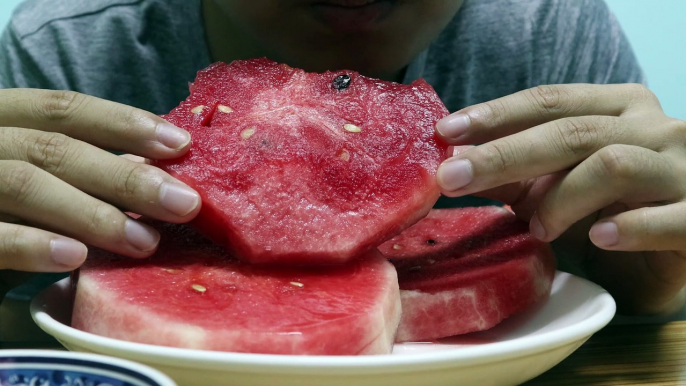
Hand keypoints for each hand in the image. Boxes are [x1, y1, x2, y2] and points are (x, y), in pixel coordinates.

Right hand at [0, 89, 199, 275]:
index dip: (123, 122)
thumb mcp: (38, 176)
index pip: (63, 109)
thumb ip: (80, 170)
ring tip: (144, 241)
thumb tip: (160, 173)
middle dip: (126, 176)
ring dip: (92, 213)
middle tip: (184, 204)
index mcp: (2, 119)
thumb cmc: (1, 206)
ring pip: (24, 183)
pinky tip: (74, 258)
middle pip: (54, 148)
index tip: (180, 144)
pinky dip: (30, 245)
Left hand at [435, 83, 685, 313]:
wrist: (671, 258)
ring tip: (536, 228)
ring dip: (561, 198)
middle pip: (571, 131)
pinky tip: (598, 239)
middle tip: (453, 178)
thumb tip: (455, 162)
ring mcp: (684, 169)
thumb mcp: (555, 192)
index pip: (549, 101)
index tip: (446, 132)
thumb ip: (517, 175)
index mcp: (619, 109)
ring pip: (612, 165)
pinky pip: (668, 218)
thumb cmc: (610, 216)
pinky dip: (628, 228)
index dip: (496, 114)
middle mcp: (655, 128)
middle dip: (504, 154)